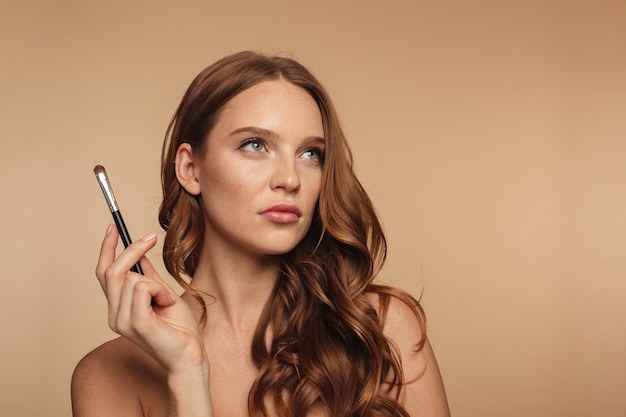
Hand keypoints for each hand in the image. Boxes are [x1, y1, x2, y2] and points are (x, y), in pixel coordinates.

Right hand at [95, 224, 207, 373]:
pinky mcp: (135, 324)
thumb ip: (149, 277)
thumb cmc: (179, 329)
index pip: (103, 273)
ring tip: (167, 301)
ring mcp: (122, 321)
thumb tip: (140, 254)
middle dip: (132, 250)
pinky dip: (159, 291)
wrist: (190, 355)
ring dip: (157, 283)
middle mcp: (114, 315)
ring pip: (133, 278)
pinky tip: (168, 305)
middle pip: (112, 271)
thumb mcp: (163, 294)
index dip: (107, 249)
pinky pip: (142, 289)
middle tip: (152, 237)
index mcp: (118, 308)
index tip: (114, 226)